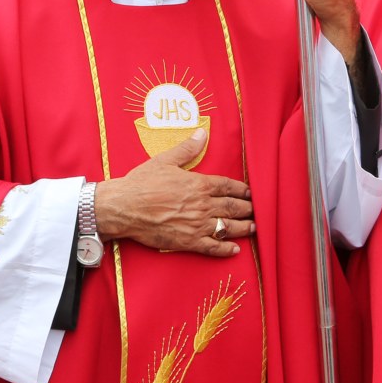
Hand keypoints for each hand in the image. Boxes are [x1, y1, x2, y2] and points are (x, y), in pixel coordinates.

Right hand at [94, 129, 252, 256]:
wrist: (125, 207)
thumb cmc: (142, 183)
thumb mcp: (165, 161)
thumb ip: (187, 149)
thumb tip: (202, 133)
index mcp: (199, 184)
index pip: (229, 186)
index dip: (242, 190)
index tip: (250, 192)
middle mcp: (203, 206)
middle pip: (233, 207)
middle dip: (247, 209)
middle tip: (256, 210)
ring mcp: (197, 225)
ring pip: (228, 227)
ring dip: (243, 228)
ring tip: (253, 228)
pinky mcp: (188, 242)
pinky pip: (213, 247)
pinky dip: (226, 249)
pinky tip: (235, 249)